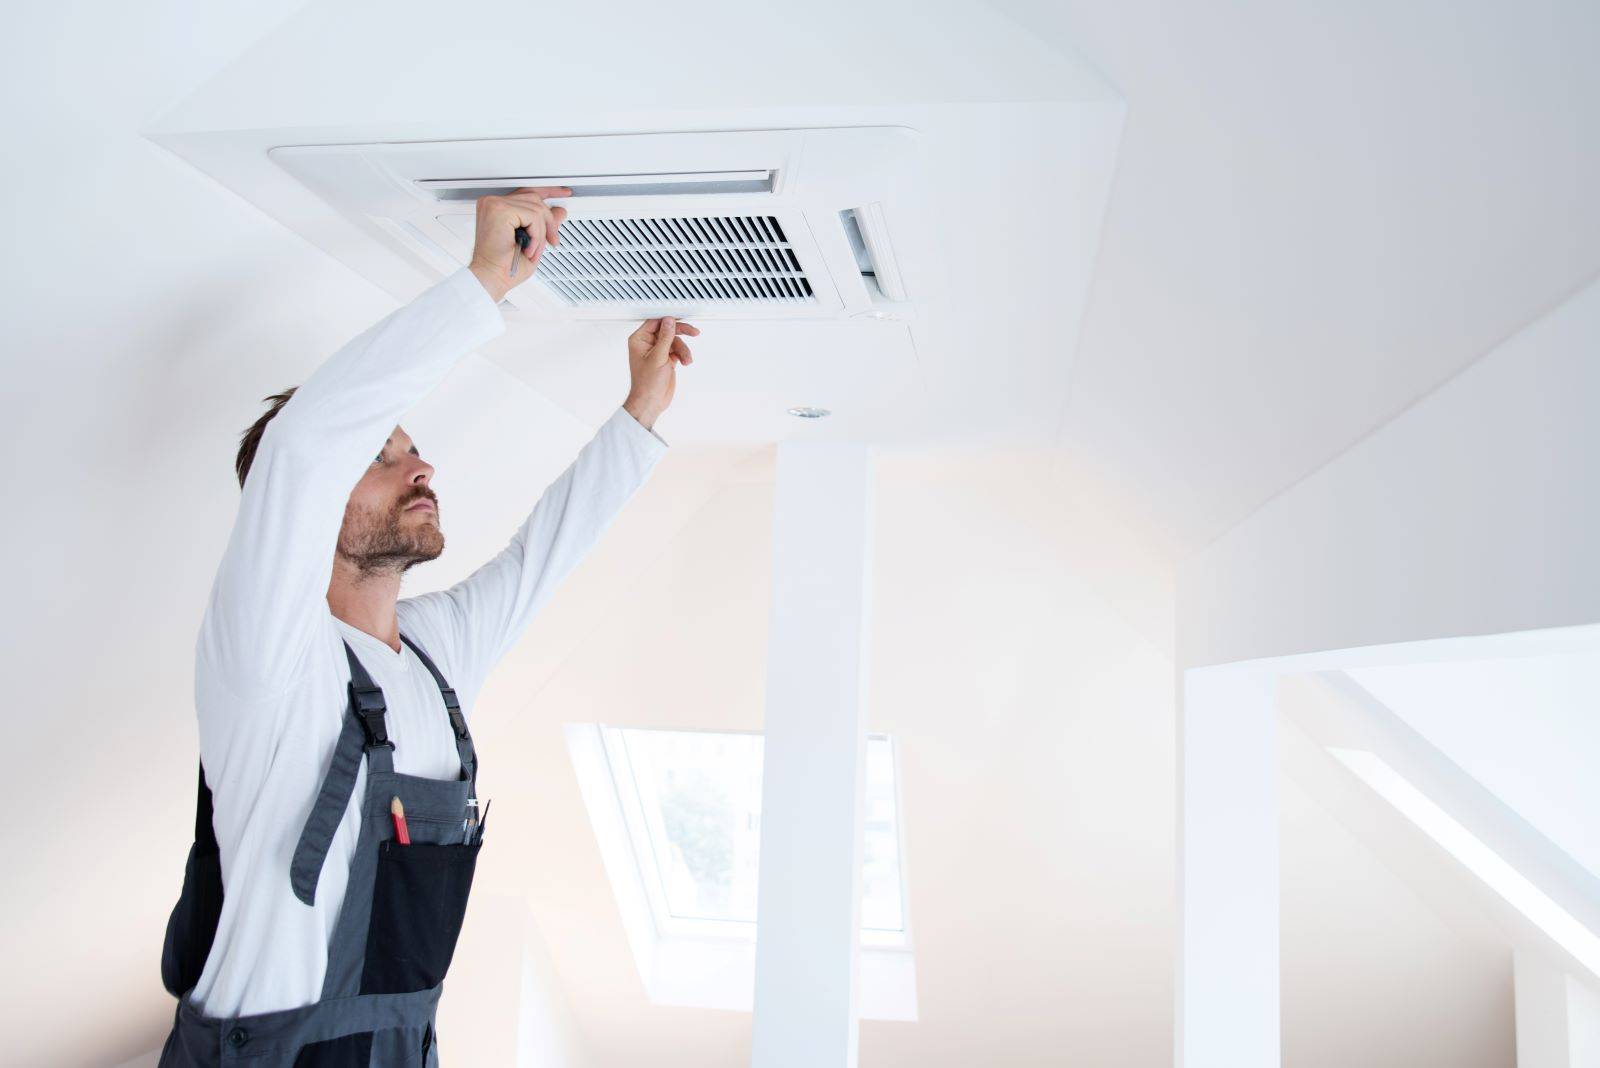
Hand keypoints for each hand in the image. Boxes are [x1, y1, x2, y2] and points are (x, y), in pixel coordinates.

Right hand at [467, 187, 570, 302]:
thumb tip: (559, 211)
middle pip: (534, 198)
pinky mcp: (500, 210)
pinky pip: (533, 216)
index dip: (548, 192)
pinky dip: (537, 235)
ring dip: (541, 234)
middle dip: (549, 222)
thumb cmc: (505, 267)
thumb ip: (544, 224)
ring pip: (537, 208)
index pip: (526, 192)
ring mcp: (494, 204)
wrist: (491, 279)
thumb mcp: (533, 242)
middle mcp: (493, 203)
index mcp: (497, 208)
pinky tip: (528, 248)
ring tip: (533, 250)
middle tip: (553, 240)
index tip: (564, 193)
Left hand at [623, 317, 697, 430]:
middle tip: (693, 332)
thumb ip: (665, 337)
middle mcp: (648, 344)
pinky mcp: (666, 359)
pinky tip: (685, 362)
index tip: (681, 320)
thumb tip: (669, 321)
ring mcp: (657, 351)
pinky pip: (678, 350)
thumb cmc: (647, 383)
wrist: (651, 401)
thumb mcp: (658, 357)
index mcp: (639, 340)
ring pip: (675, 342)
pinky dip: (683, 356)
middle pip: (668, 330)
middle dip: (681, 333)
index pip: (655, 322)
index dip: (669, 321)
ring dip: (683, 350)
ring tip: (687, 360)